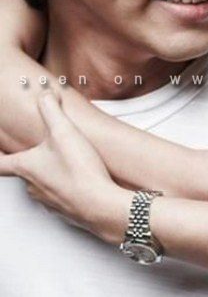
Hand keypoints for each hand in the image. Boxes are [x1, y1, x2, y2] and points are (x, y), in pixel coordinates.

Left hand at [0, 91, 127, 238]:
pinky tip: (81, 176)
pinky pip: (61, 195)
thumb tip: (45, 95)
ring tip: (67, 160)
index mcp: (27, 167)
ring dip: (51, 172)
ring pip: (42, 184)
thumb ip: (51, 109)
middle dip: (31, 160)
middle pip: (24, 172)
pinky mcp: (66, 209)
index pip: (0, 163)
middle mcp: (33, 186)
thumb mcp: (63, 131)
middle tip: (44, 148)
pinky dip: (68, 185)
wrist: (100, 204)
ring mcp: (49, 200)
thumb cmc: (79, 172)